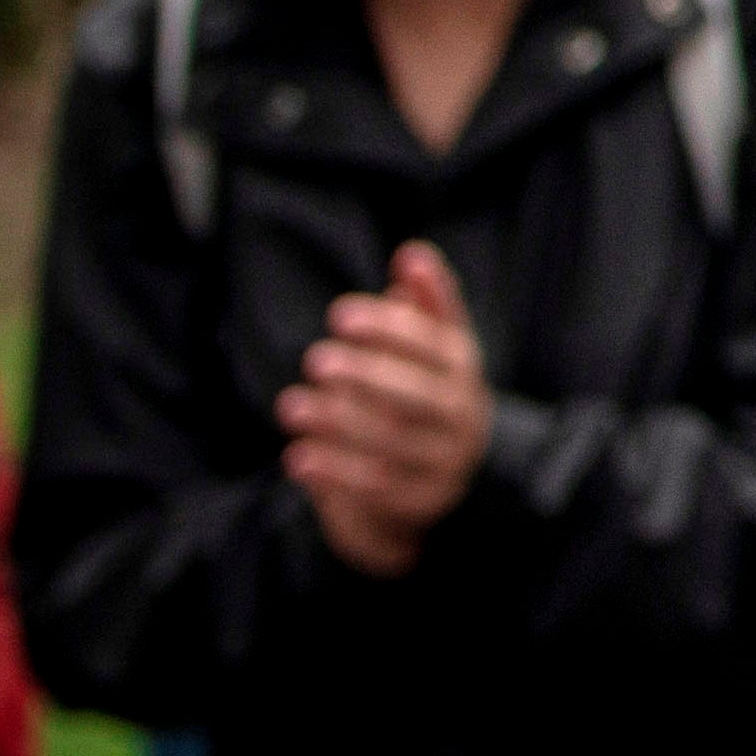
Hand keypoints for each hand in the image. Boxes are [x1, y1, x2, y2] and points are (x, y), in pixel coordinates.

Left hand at [281, 241, 491, 573]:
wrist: (454, 478)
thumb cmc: (429, 395)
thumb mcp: (435, 350)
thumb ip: (425, 304)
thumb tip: (412, 253)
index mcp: (463, 370)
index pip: (436, 345)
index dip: (391, 329)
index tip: (339, 315)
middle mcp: (462, 415)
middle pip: (421, 396)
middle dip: (368, 376)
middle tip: (316, 360)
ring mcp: (444, 461)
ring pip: (395, 444)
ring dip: (341, 425)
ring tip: (292, 406)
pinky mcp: (420, 502)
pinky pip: (379, 489)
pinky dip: (337, 474)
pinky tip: (299, 457)